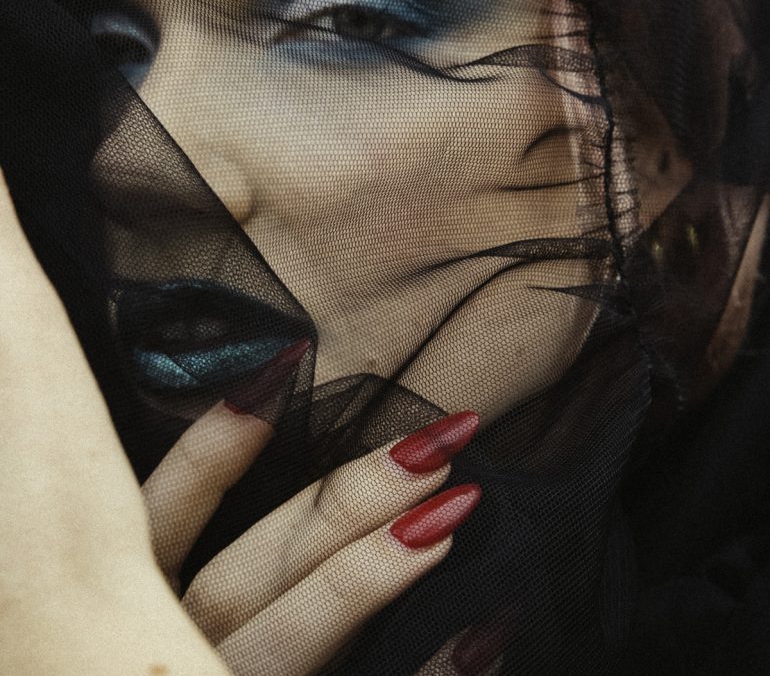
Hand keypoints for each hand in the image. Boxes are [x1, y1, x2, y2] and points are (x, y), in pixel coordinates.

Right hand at [0, 167, 482, 673]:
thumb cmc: (171, 629)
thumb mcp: (164, 579)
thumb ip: (213, 529)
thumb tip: (286, 417)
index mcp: (139, 594)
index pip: (167, 511)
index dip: (220, 439)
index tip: (290, 361)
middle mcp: (170, 639)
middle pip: (254, 565)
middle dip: (347, 498)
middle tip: (435, 441)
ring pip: (295, 630)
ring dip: (376, 568)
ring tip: (456, 505)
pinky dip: (425, 671)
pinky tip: (481, 628)